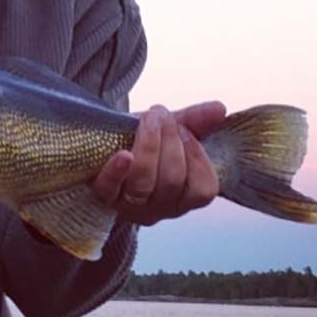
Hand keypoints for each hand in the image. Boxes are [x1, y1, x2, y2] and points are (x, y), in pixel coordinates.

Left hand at [92, 101, 226, 224]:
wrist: (97, 147)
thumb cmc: (138, 143)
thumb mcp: (167, 132)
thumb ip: (194, 122)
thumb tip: (219, 109)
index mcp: (181, 198)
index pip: (203, 190)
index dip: (199, 160)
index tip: (186, 131)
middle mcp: (158, 208)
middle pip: (172, 182)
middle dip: (171, 142)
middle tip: (162, 115)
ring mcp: (128, 205)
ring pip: (144, 184)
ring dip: (149, 146)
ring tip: (149, 118)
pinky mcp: (102, 196)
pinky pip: (110, 188)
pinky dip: (118, 171)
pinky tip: (123, 154)